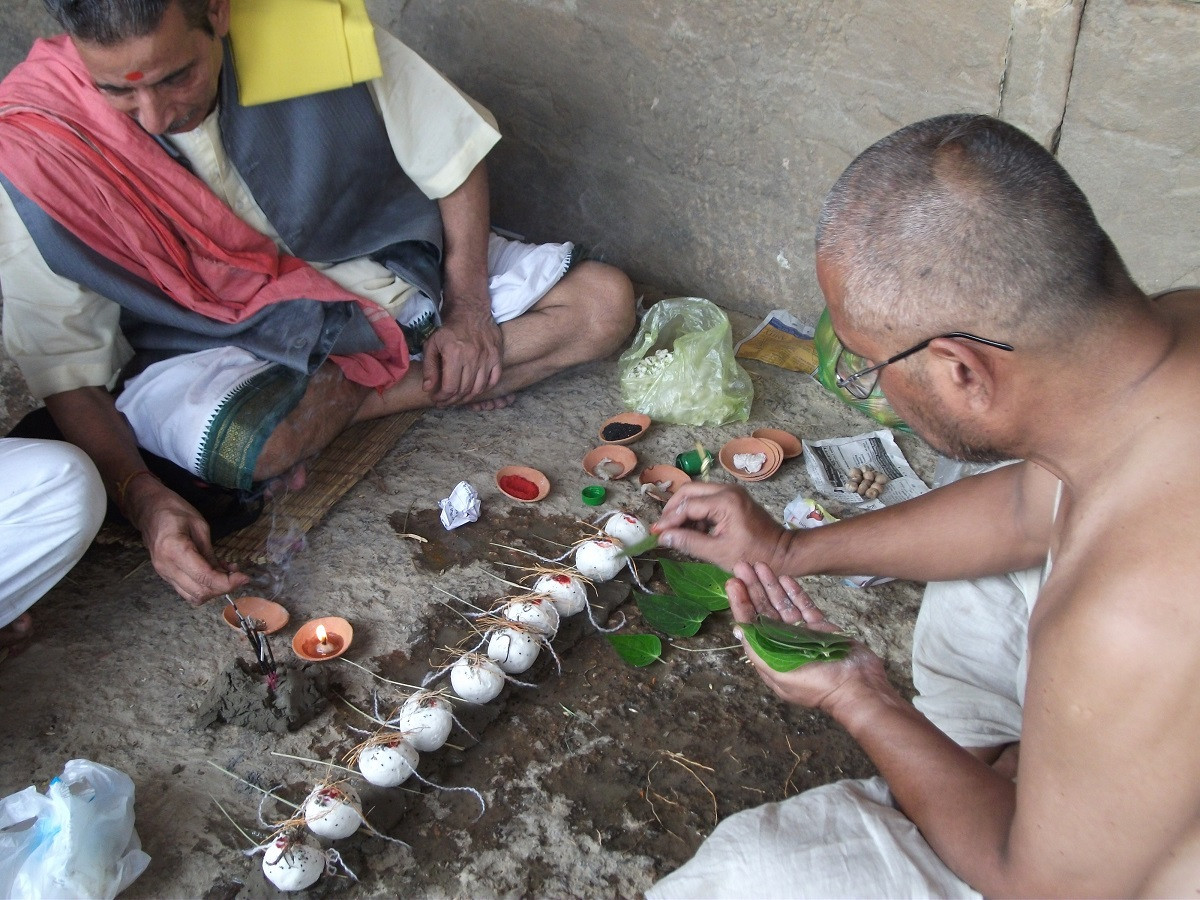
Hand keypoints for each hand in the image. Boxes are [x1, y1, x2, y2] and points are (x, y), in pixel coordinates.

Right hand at [126, 479, 248, 605]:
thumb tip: (226, 572)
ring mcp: (164, 574)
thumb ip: (210, 552)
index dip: (227, 582)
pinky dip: (204, 587)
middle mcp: (167, 567)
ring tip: (228, 574)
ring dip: (214, 591)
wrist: (148, 510)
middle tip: (239, 575)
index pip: (204, 577)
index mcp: (174, 550)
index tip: (245, 577)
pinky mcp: (166, 576)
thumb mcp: (199, 525)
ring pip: (193, 596)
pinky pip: (187, 590)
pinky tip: (215, 574)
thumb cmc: (175, 510)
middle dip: (223, 588)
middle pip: (199, 592)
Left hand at [421, 308, 501, 406]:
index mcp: (454, 354)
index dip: (442, 398)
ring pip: (478, 388)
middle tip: (445, 402)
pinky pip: (493, 380)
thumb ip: (429, 368)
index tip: (436, 399)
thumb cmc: (449, 329)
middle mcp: (472, 357)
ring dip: (467, 398)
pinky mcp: (497, 356)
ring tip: (457, 399)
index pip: (450, 387)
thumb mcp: (432, 345)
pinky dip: (484, 389)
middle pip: (464, 390)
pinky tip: (474, 390)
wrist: (471, 311)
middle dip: (452, 400)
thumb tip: (428, 389)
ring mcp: (487, 357)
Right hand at [652, 482, 790, 571]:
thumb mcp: (718, 553)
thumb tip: (663, 537)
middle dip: (673, 508)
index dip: (669, 520)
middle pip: (689, 491)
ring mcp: (732, 492)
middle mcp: (727, 490)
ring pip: (698, 493)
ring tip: (676, 531)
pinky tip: (693, 530)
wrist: (785, 553)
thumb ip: (688, 543)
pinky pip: (708, 499)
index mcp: (725, 501)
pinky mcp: (734, 498)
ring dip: (684, 510)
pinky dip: (697, 512)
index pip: (687, 505)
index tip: (655, 533)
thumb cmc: (754, 556)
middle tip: (662, 527)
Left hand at [731, 560, 886, 714]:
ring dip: (771, 586)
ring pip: (783, 605)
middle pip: (764, 611)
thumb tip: (739, 628)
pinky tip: (786, 577)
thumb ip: (758, 649)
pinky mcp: (821, 628)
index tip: (733, 582)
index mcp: (770, 655)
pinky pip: (804, 606)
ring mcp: (803, 634)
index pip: (750, 624)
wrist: (857, 686)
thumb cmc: (816, 683)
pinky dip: (795, 593)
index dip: (740, 603)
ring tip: (761, 565)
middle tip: (743, 565)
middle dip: (752, 588)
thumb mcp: (779, 672)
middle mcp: (783, 643)